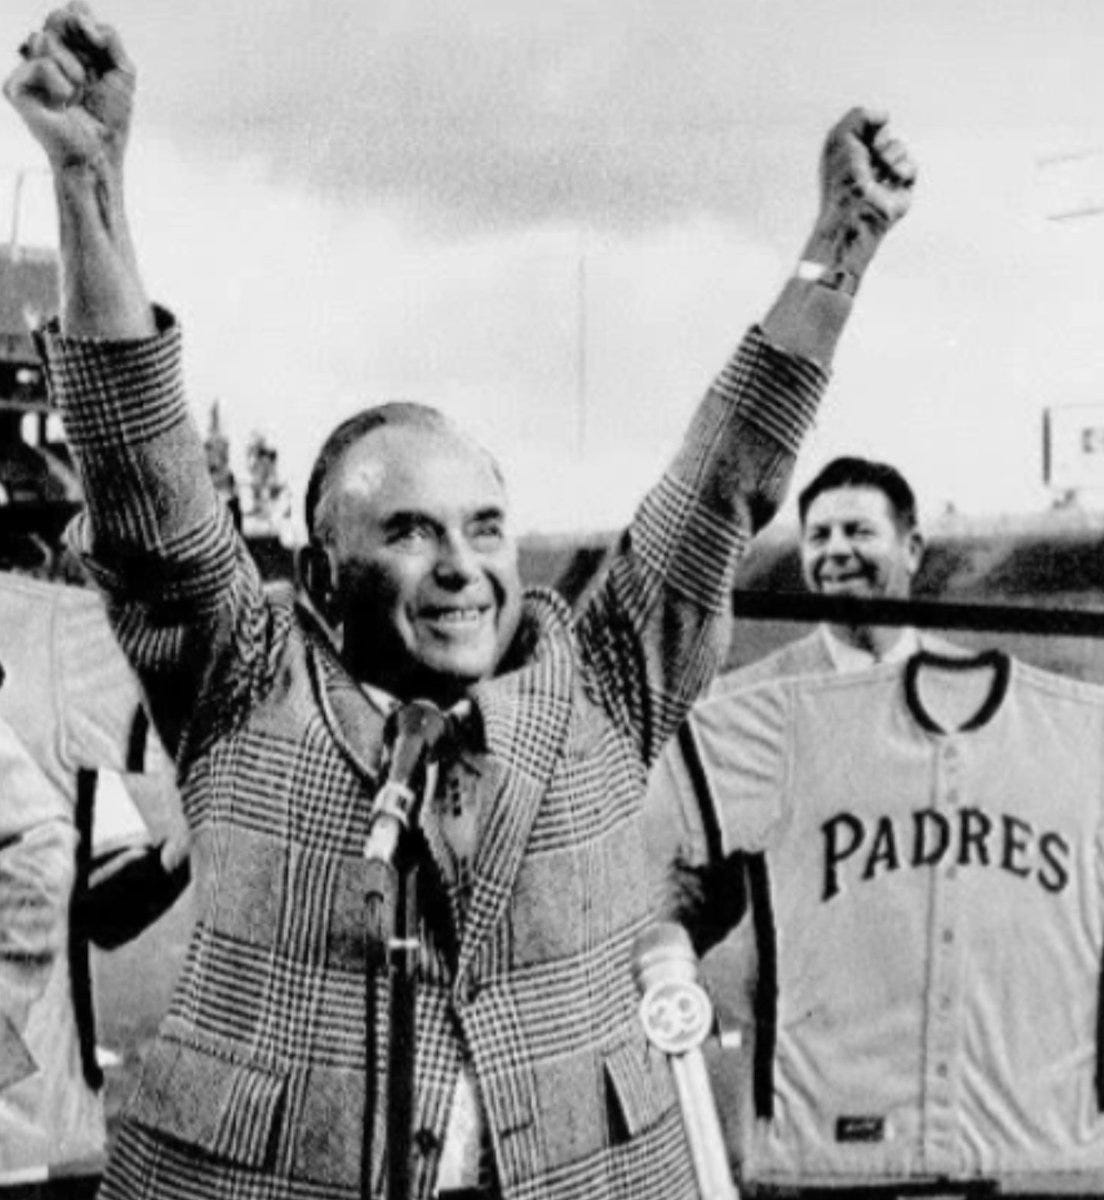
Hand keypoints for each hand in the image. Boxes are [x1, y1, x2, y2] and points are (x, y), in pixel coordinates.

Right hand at [4, 2, 133, 172]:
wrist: (99, 153)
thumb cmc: (110, 120)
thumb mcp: (123, 73)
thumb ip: (110, 38)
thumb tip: (79, 10)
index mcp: (72, 51)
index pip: (73, 12)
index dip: (85, 20)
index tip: (98, 44)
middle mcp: (48, 56)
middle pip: (56, 18)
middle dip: (78, 42)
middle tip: (88, 76)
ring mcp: (29, 70)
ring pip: (46, 38)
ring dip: (72, 69)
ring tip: (77, 95)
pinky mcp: (15, 86)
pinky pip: (39, 63)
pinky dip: (59, 84)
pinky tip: (62, 103)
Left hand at [803, 107, 916, 282]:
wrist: (854, 215)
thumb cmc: (841, 180)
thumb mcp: (840, 138)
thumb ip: (859, 115)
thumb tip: (885, 116)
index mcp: (847, 155)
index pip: (866, 126)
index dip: (866, 126)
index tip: (857, 138)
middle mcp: (865, 164)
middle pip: (884, 133)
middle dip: (879, 140)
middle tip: (869, 156)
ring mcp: (884, 176)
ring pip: (899, 147)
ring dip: (889, 155)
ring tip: (878, 175)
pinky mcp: (901, 189)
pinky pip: (911, 165)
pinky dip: (902, 169)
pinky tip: (892, 180)